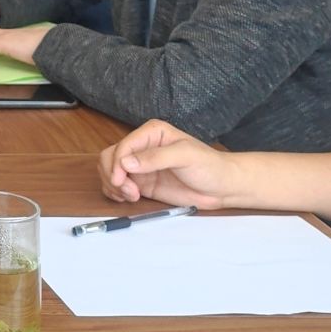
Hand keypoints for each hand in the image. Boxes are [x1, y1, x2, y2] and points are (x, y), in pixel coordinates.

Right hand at [99, 120, 237, 207]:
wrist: (221, 188)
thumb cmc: (209, 167)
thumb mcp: (185, 156)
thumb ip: (156, 158)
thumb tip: (125, 162)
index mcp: (151, 133)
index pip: (123, 146)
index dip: (117, 164)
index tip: (120, 181)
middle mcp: (142, 147)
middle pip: (110, 157)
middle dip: (113, 175)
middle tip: (129, 193)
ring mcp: (140, 166)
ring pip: (109, 171)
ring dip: (113, 185)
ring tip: (131, 197)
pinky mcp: (141, 183)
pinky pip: (117, 185)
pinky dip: (115, 192)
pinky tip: (127, 198)